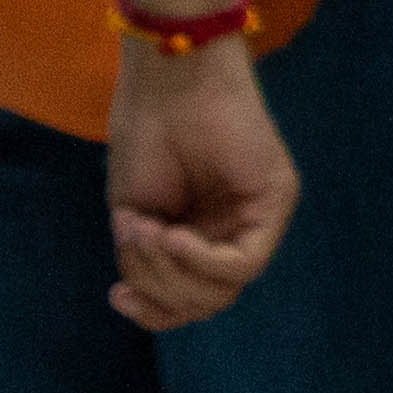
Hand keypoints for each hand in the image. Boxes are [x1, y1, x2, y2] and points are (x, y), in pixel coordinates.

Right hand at [104, 32, 294, 331]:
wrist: (167, 81)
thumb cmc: (146, 136)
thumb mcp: (137, 216)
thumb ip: (150, 263)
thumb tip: (157, 303)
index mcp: (198, 234)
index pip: (188, 301)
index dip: (152, 312)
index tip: (116, 294)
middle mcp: (233, 229)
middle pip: (203, 302)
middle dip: (157, 287)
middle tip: (134, 240)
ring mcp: (258, 215)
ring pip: (222, 290)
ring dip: (171, 271)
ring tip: (150, 231)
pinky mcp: (276, 200)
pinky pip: (243, 263)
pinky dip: (201, 260)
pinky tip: (174, 234)